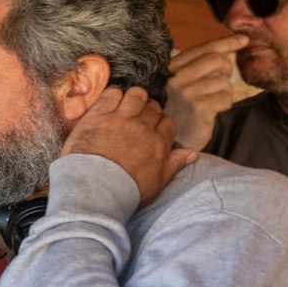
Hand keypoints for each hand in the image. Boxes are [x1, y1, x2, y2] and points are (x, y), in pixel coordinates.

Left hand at [62, 86, 194, 209]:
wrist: (94, 190)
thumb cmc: (125, 191)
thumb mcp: (156, 183)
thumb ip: (174, 165)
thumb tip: (192, 153)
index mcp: (158, 143)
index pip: (167, 123)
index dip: (160, 124)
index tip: (152, 129)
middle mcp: (142, 127)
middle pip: (152, 108)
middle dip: (147, 111)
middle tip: (137, 118)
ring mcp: (119, 119)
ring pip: (135, 96)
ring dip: (134, 98)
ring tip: (126, 107)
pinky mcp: (97, 116)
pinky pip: (111, 95)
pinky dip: (113, 95)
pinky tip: (109, 103)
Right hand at [164, 34, 246, 151]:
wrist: (176, 138)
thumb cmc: (186, 106)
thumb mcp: (191, 80)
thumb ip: (207, 61)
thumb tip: (236, 40)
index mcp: (172, 68)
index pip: (204, 48)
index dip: (227, 42)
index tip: (244, 39)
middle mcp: (175, 78)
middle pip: (216, 60)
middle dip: (226, 70)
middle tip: (219, 84)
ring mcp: (185, 93)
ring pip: (223, 80)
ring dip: (226, 91)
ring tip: (213, 101)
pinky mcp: (197, 108)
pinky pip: (225, 98)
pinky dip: (225, 104)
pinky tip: (213, 111)